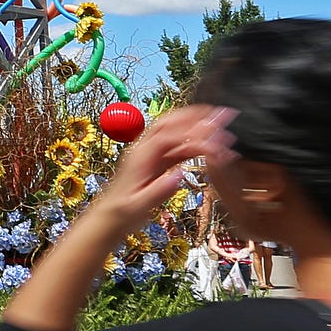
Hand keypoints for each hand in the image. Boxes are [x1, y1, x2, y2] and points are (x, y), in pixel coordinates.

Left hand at [81, 105, 235, 230]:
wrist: (108, 217)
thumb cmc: (121, 214)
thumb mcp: (137, 207)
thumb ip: (157, 191)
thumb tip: (178, 175)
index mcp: (139, 157)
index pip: (167, 137)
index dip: (191, 132)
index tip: (214, 134)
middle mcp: (143, 149)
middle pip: (169, 123)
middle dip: (195, 115)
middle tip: (221, 113)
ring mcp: (149, 153)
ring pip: (173, 129)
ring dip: (195, 121)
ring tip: (219, 119)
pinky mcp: (156, 161)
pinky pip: (176, 144)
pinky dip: (193, 139)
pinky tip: (209, 140)